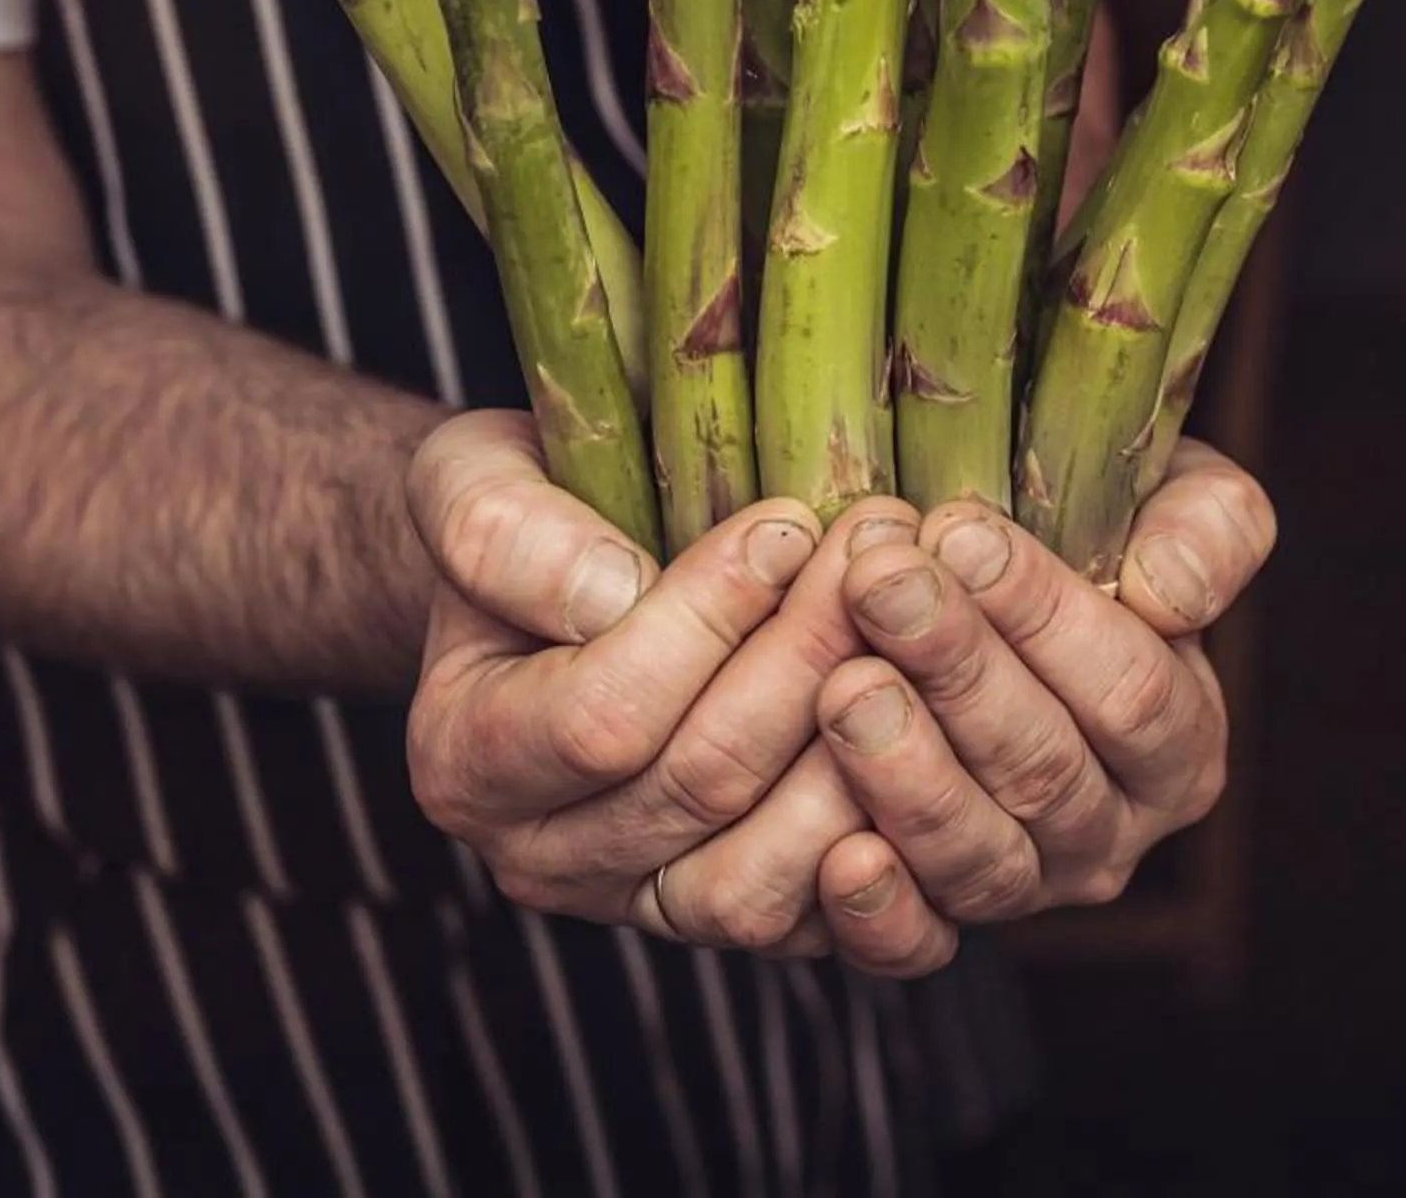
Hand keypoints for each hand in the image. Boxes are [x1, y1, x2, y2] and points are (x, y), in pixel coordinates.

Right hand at [403, 410, 914, 951]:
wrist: (569, 584)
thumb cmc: (532, 518)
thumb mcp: (474, 480)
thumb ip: (502, 530)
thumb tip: (614, 594)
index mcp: (467, 760)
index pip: (602, 718)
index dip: (708, 620)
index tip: (787, 522)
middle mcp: (546, 858)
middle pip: (703, 784)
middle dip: (810, 654)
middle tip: (886, 547)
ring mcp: (649, 904)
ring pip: (768, 874)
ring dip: (864, 745)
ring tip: (920, 620)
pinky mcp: (745, 920)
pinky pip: (830, 926)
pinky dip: (894, 843)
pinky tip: (939, 726)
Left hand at [804, 441, 1275, 974]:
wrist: (968, 596)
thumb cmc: (1077, 533)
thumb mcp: (1166, 498)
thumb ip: (1208, 527)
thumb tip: (1172, 594)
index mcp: (1180, 740)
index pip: (1128, 688)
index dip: (1045, 613)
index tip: (957, 531)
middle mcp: (1111, 833)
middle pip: (1044, 768)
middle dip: (957, 668)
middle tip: (876, 583)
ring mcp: (1021, 887)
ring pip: (978, 853)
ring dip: (907, 774)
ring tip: (841, 685)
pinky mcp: (935, 929)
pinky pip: (913, 945)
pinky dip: (880, 913)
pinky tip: (839, 857)